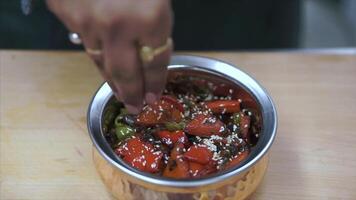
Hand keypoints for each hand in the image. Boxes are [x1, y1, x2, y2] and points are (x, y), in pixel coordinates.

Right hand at [46, 0, 172, 112]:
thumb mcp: (157, 1)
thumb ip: (156, 29)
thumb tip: (149, 62)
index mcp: (149, 18)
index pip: (154, 64)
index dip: (154, 84)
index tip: (152, 96)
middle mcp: (115, 25)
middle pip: (124, 74)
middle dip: (130, 94)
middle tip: (133, 107)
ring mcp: (87, 19)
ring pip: (99, 61)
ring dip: (110, 78)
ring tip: (118, 89)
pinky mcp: (65, 11)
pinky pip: (81, 39)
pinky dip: (93, 45)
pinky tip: (100, 50)